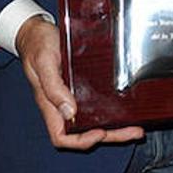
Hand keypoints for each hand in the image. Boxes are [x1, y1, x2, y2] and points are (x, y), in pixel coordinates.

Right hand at [15, 15, 143, 149]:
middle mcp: (62, 105)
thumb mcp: (44, 63)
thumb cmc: (37, 46)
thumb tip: (69, 112)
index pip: (62, 137)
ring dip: (115, 127)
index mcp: (50, 105)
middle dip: (110, 136)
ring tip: (136, 127)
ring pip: (94, 121)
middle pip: (85, 133)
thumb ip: (53, 87)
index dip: (81, 140)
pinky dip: (112, 110)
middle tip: (133, 132)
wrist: (36, 31)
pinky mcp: (81, 86)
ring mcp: (72, 96)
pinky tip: (126, 107)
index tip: (100, 132)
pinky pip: (96, 104)